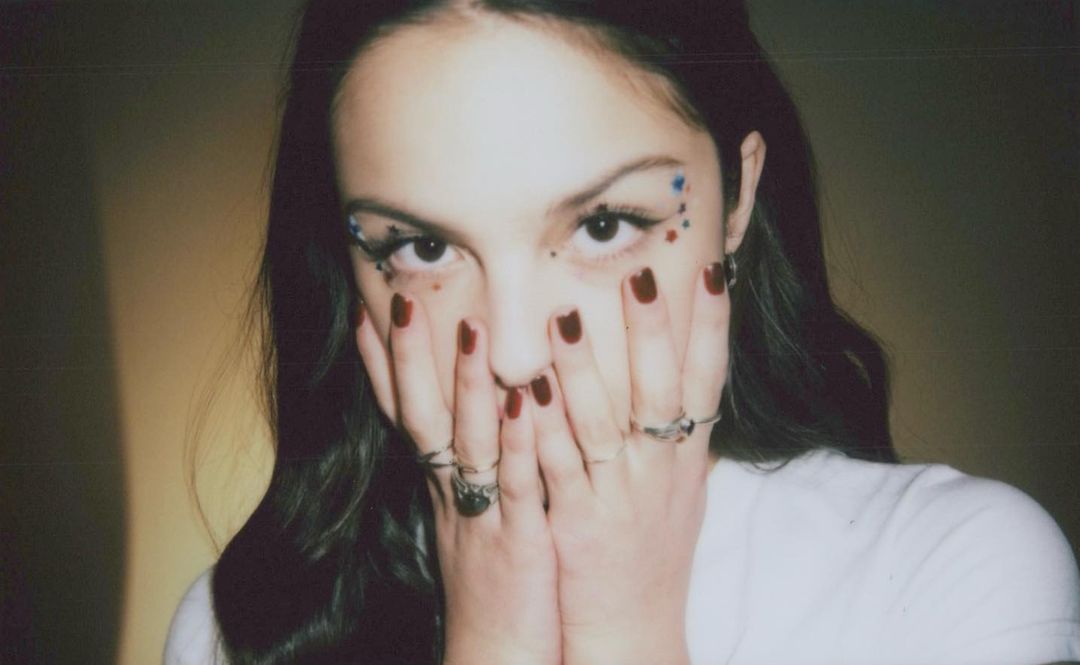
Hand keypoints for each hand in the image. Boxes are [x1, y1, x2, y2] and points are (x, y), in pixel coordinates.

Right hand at [355, 296, 560, 664]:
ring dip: (467, 384)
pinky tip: (526, 401)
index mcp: (443, 486)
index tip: (371, 308)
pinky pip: (518, 484)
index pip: (404, 413)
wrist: (499, 657)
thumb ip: (477, 463)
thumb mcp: (476, 517)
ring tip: (469, 327)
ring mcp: (483, 516)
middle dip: (410, 358)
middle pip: (421, 416)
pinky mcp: (520, 541)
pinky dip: (520, 441)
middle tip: (401, 298)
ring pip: (468, 441)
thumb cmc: (496, 582)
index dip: (384, 363)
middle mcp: (453, 494)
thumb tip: (481, 413)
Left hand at [529, 263, 730, 664]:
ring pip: (601, 424)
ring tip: (565, 318)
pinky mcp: (575, 522)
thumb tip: (692, 378)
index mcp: (685, 458)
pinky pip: (557, 468)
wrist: (633, 626)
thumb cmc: (654, 550)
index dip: (712, 327)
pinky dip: (543, 430)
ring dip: (584, 371)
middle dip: (652, 332)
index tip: (711, 272)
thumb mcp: (682, 490)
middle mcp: (658, 471)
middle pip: (660, 392)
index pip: (708, 382)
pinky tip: (526, 393)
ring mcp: (617, 496)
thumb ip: (681, 434)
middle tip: (641, 276)